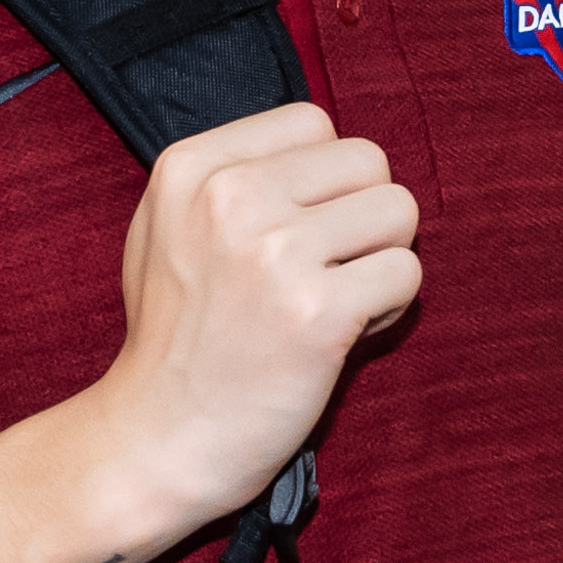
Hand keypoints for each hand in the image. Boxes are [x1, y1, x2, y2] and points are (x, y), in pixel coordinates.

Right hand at [87, 103, 421, 537]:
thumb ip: (230, 178)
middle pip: (368, 161)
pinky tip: (341, 337)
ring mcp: (275, 253)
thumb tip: (321, 149)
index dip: (324, 180)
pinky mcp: (317, 313)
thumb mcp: (164, 230)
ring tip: (334, 302)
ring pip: (399, 212)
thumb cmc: (173, 341)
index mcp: (191, 167)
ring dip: (382, 260)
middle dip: (363, 217)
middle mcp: (230, 197)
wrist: (157, 439)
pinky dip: (388, 311)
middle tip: (325, 272)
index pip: (314, 123)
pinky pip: (405, 275)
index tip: (296, 231)